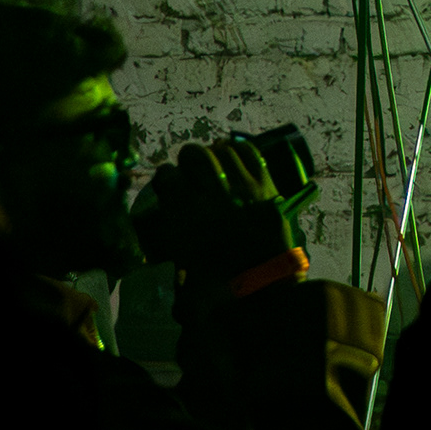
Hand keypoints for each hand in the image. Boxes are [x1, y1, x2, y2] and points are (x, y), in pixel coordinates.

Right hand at [142, 138, 290, 280]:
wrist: (263, 279)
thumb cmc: (218, 274)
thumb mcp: (183, 254)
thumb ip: (170, 226)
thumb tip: (164, 205)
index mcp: (190, 214)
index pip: (168, 177)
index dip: (165, 176)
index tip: (168, 181)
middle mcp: (216, 195)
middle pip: (195, 155)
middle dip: (188, 158)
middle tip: (189, 168)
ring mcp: (244, 187)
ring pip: (222, 150)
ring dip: (213, 152)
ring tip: (213, 161)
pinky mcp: (266, 185)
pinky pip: (250, 153)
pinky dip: (238, 150)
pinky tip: (233, 157)